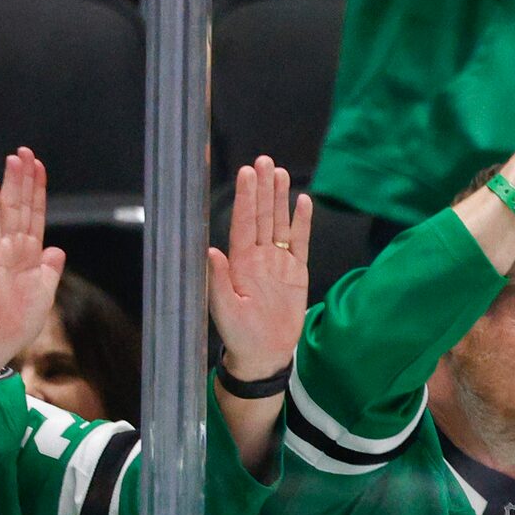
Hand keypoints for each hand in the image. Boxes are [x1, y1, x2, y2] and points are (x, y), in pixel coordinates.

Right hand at [0, 149, 63, 383]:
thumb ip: (50, 269)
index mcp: (30, 255)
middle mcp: (15, 247)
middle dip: (25, 179)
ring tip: (14, 158)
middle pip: (22, 205)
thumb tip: (57, 251)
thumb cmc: (20, 319)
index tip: (39, 169)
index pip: (35, 216)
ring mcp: (1, 249)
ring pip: (9, 209)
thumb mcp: (44, 291)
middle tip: (25, 152)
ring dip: (13, 183)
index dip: (37, 192)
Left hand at [206, 157, 312, 380]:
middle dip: (262, 188)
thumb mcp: (224, 310)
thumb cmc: (240, 335)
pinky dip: (302, 223)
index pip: (244, 223)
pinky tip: (303, 202)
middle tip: (263, 160)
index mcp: (240, 262)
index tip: (247, 173)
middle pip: (262, 216)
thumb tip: (211, 250)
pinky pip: (300, 243)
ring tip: (280, 172)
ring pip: (280, 224)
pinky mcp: (296, 273)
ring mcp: (278, 263)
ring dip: (280, 198)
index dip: (246, 198)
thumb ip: (218, 280)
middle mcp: (258, 257)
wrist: (265, 354)